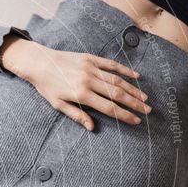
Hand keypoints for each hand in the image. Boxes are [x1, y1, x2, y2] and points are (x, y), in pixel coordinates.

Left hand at [0, 37, 150, 129]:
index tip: (136, 121)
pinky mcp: (91, 58)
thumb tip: (92, 128)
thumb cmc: (47, 87)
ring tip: (145, 98)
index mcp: (81, 95)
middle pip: (117, 94)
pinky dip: (125, 70)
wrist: (39, 63)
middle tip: (147, 111)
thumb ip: (76, 115)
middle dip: (134, 103)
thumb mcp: (58, 105)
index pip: (109, 108)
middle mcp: (89, 81)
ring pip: (117, 80)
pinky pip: (112, 65)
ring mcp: (91, 68)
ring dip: (133, 89)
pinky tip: (136, 77)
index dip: (124, 115)